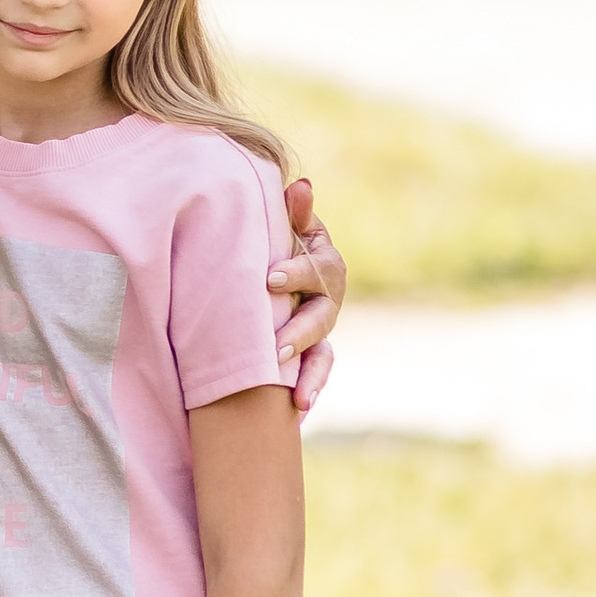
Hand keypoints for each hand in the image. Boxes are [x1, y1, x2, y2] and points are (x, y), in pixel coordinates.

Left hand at [270, 174, 345, 414]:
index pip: (319, 267)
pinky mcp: (310, 352)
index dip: (297, 273)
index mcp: (322, 261)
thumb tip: (299, 186)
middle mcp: (328, 296)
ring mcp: (321, 327)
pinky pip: (316, 373)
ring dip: (310, 371)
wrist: (267, 271)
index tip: (269, 280)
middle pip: (324, 314)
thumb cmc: (272, 241)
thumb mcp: (282, 225)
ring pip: (323, 351)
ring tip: (296, 393)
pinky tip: (299, 410)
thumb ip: (293, 212)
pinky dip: (310, 389)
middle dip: (302, 330)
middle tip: (277, 345)